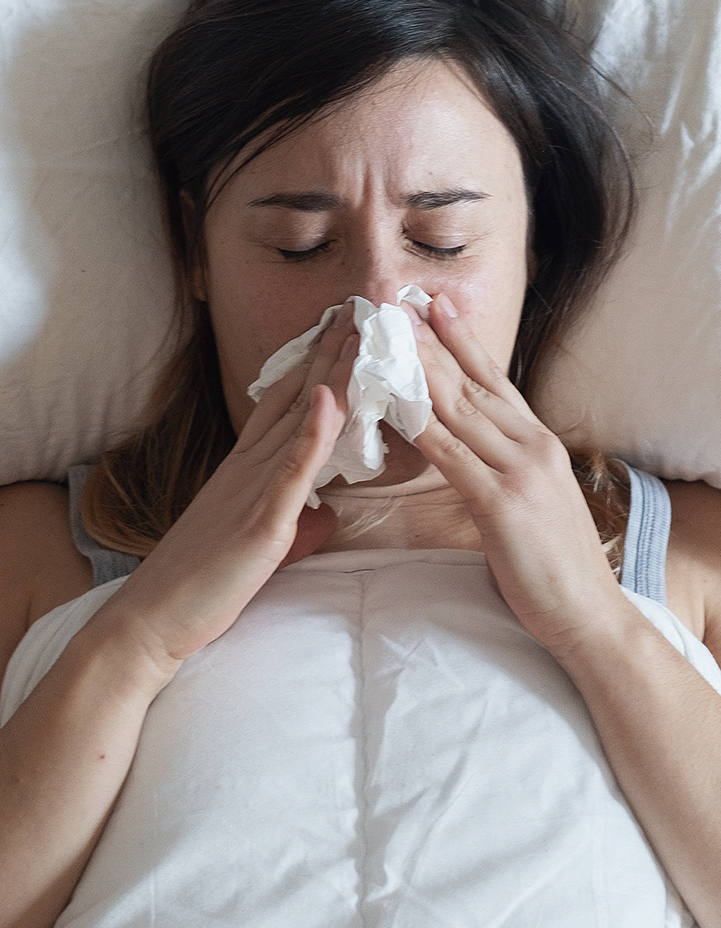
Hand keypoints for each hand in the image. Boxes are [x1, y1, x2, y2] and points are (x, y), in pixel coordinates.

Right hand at [104, 311, 354, 675]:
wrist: (153, 621)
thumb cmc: (205, 586)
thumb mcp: (263, 545)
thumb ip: (298, 523)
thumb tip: (329, 516)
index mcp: (248, 470)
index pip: (287, 404)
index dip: (315, 365)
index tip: (342, 329)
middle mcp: (250, 468)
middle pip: (297, 396)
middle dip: (330, 351)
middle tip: (359, 306)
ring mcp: (254, 489)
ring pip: (299, 419)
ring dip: (331, 373)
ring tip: (357, 330)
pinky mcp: (260, 520)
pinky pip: (290, 469)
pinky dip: (311, 431)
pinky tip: (329, 398)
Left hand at [405, 295, 630, 657]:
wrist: (589, 614)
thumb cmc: (557, 570)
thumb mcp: (536, 505)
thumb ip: (506, 472)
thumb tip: (473, 456)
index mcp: (540, 446)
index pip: (496, 381)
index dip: (464, 341)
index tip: (435, 305)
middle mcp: (533, 448)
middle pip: (473, 383)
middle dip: (431, 341)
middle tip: (394, 302)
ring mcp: (520, 472)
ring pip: (459, 409)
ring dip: (418, 369)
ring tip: (385, 335)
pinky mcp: (502, 503)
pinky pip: (451, 456)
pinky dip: (420, 425)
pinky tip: (394, 403)